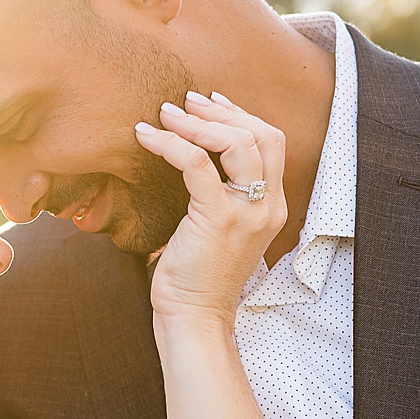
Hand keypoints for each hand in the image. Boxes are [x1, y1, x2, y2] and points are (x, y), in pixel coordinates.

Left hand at [136, 91, 287, 328]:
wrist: (195, 317)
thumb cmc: (198, 277)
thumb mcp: (220, 230)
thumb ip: (222, 196)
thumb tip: (197, 158)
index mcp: (273, 207)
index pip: (272, 143)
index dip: (242, 116)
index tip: (210, 103)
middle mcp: (268, 207)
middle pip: (262, 135)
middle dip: (222, 111)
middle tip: (186, 101)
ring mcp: (247, 212)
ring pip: (237, 143)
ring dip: (197, 122)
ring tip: (165, 113)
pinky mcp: (218, 218)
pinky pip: (197, 163)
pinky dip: (170, 143)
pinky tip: (146, 136)